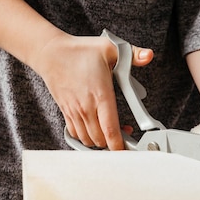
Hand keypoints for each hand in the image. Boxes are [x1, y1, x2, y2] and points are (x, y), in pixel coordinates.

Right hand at [33, 33, 152, 149]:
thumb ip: (133, 54)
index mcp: (100, 95)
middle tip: (125, 135)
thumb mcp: (109, 48)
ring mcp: (74, 112)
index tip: (127, 150)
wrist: (50, 53)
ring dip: (100, 141)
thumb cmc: (79, 51)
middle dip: (114, 143)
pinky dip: (86, 137)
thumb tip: (148, 55)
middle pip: (101, 140)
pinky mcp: (66, 112)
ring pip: (88, 140)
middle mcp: (86, 107)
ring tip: (110, 133)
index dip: (119, 145)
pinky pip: (76, 134)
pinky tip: (95, 130)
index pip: (110, 130)